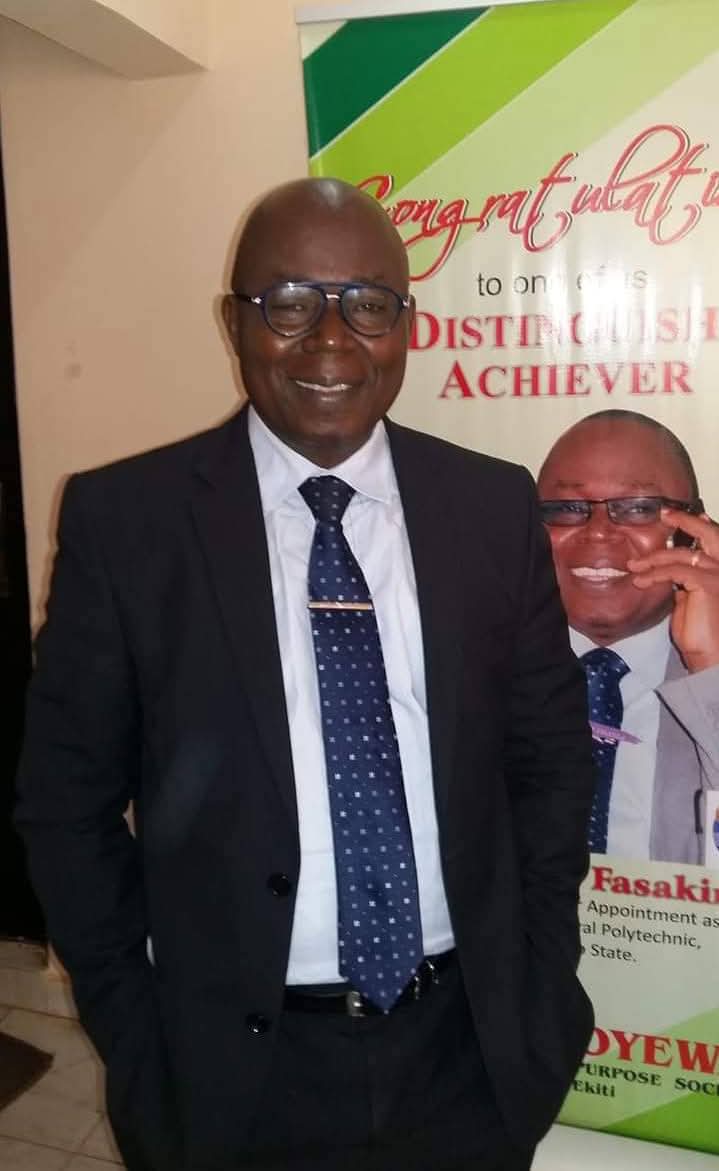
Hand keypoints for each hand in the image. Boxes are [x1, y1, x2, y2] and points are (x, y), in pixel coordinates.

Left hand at [627, 508, 718, 672]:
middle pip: (709, 533)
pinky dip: (655, 573)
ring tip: (634, 565)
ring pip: (683, 553)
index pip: (712, 540)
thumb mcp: (690, 599)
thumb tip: (671, 572)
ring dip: (654, 558)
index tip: (677, 517)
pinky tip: (641, 581)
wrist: (711, 655)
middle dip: (685, 520)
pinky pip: (675, 571)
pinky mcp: (708, 584)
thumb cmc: (701, 632)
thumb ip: (685, 581)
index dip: (697, 525)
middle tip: (664, 513)